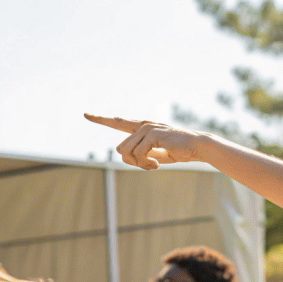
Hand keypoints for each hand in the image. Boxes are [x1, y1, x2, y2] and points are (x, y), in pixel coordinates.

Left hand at [85, 114, 204, 169]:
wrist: (196, 147)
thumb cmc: (176, 151)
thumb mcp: (154, 156)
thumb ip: (138, 155)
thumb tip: (123, 155)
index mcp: (141, 128)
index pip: (117, 123)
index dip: (101, 119)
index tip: (86, 114)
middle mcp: (142, 125)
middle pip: (120, 150)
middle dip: (133, 164)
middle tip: (151, 166)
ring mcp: (147, 128)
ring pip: (127, 153)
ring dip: (140, 165)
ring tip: (155, 165)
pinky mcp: (153, 134)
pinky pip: (138, 155)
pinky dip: (147, 164)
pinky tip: (158, 164)